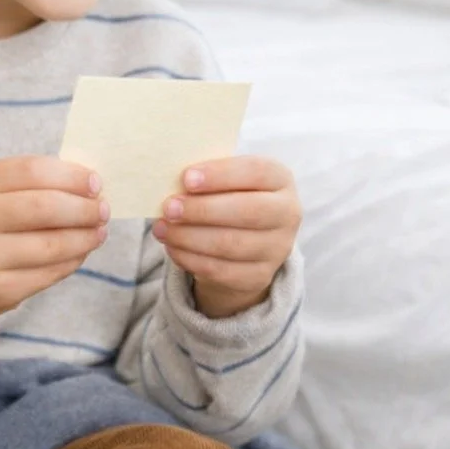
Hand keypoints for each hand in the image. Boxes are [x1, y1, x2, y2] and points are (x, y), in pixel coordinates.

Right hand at [0, 156, 107, 337]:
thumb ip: (31, 182)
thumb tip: (89, 184)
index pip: (33, 171)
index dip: (71, 175)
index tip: (95, 181)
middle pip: (45, 207)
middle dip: (84, 207)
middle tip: (103, 208)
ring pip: (53, 245)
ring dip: (85, 237)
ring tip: (99, 230)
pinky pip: (49, 273)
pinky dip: (73, 260)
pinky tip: (81, 251)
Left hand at [151, 156, 300, 318]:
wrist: (246, 239)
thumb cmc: (229, 195)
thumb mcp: (226, 179)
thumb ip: (207, 176)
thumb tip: (171, 180)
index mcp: (280, 179)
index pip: (256, 172)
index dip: (221, 175)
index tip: (186, 178)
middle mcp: (287, 213)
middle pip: (247, 211)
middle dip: (203, 210)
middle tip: (169, 207)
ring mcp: (277, 248)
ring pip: (231, 244)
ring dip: (189, 236)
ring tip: (162, 228)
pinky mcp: (260, 277)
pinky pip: (222, 270)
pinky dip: (191, 258)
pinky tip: (172, 246)